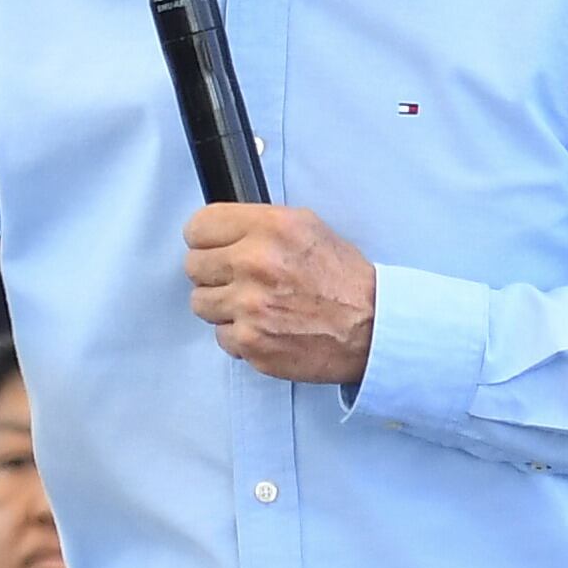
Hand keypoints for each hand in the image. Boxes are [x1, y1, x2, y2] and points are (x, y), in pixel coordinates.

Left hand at [184, 204, 376, 385]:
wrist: (373, 327)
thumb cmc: (343, 279)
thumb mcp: (307, 228)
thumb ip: (259, 225)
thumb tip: (220, 230)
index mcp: (270, 228)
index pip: (198, 227)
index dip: (205, 239)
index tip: (214, 247)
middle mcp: (256, 263)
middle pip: (193, 266)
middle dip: (214, 273)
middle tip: (240, 279)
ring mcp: (249, 306)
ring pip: (200, 303)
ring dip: (222, 306)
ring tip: (255, 305)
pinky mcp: (251, 342)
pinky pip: (220, 336)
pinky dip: (239, 336)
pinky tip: (265, 327)